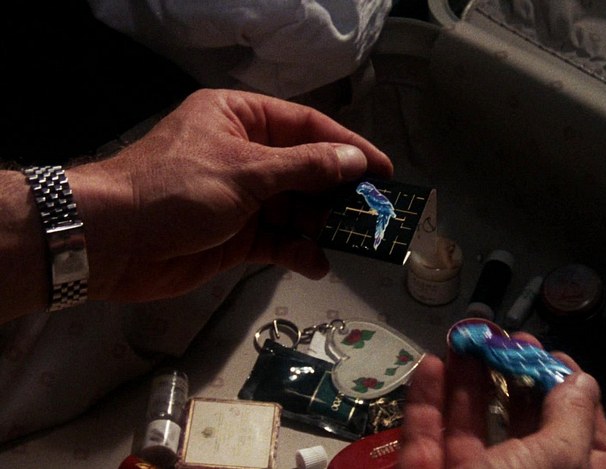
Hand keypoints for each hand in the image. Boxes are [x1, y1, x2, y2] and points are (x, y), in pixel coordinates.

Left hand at [69, 88, 392, 302]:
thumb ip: (305, 167)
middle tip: (375, 213)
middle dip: (338, 193)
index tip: (382, 171)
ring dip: (321, 226)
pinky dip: (297, 251)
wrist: (112, 242)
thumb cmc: (175, 190)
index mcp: (241, 119)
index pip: (308, 128)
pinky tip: (316, 263)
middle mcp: (245, 154)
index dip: (348, 147)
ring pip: (296, 208)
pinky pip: (278, 240)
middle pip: (307, 170)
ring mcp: (242, 197)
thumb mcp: (245, 171)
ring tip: (352, 242)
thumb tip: (355, 160)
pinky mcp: (237, 235)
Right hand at [399, 333, 605, 468]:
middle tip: (510, 342)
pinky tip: (432, 365)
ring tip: (471, 340)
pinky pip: (426, 434)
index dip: (573, 396)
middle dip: (518, 379)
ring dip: (470, 379)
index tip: (556, 358)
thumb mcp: (556, 461)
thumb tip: (581, 381)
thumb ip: (570, 418)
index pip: (583, 439)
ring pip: (471, 425)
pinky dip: (426, 400)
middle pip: (525, 426)